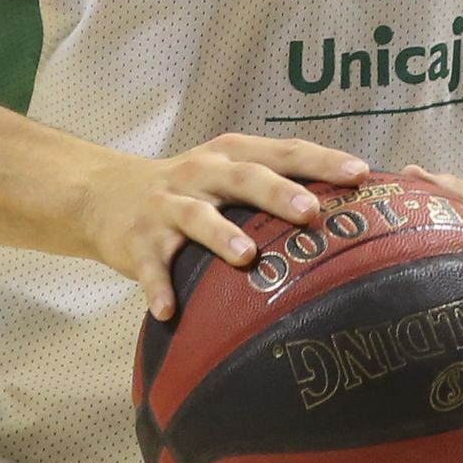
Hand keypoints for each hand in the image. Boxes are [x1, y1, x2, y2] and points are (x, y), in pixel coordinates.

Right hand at [78, 135, 373, 319]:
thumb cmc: (188, 188)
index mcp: (231, 155)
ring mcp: (167, 206)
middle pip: (242, 178)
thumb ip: (276, 182)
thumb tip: (351, 209)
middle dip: (277, 192)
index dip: (322, 160)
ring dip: (221, 234)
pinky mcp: (137, 240)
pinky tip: (168, 310)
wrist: (102, 194)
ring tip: (246, 256)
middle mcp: (200, 174)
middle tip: (311, 211)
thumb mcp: (227, 172)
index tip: (360, 173)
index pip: (283, 151)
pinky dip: (158, 286)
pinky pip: (150, 265)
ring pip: (196, 216)